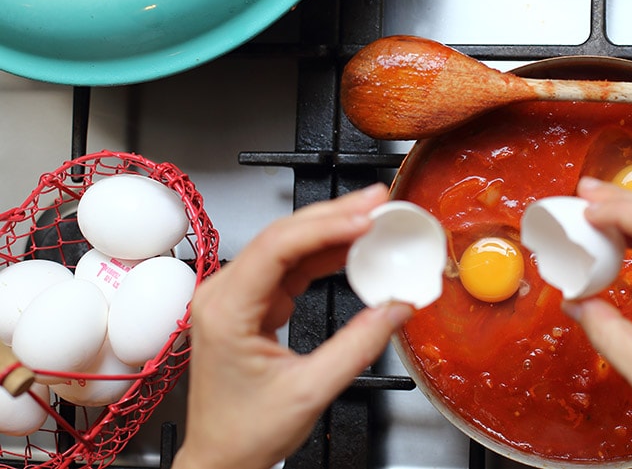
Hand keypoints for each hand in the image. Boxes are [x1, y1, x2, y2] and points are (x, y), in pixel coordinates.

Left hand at [171, 184, 412, 468]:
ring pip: (287, 245)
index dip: (325, 227)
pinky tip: (352, 245)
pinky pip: (291, 266)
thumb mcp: (310, 391)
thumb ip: (358, 346)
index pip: (277, 248)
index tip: (364, 220)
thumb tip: (396, 309)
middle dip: (333, 215)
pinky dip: (324, 254)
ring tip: (371, 215)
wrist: (222, 456)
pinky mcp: (253, 303)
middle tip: (375, 201)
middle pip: (282, 236)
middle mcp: (224, 294)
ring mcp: (237, 296)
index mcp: (227, 311)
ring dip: (331, 229)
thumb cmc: (245, 432)